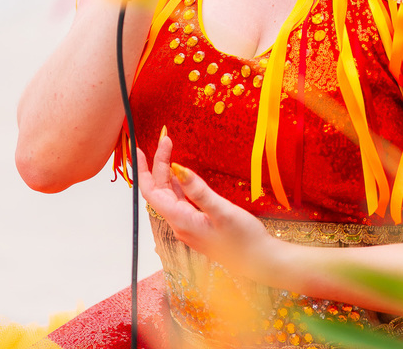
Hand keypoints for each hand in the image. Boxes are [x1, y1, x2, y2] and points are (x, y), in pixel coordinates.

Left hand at [136, 133, 278, 281]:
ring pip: (169, 196)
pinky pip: (180, 201)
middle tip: (165, 141)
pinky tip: (182, 176)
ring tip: (167, 153)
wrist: (257, 261)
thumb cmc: (243, 239)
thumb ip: (198, 190)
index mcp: (181, 220)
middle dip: (158, 166)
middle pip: (160, 191)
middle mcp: (179, 224)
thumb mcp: (221, 211)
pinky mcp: (197, 225)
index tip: (144, 149)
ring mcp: (188, 225)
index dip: (146, 169)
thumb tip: (178, 168)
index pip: (152, 192)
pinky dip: (178, 185)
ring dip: (166, 174)